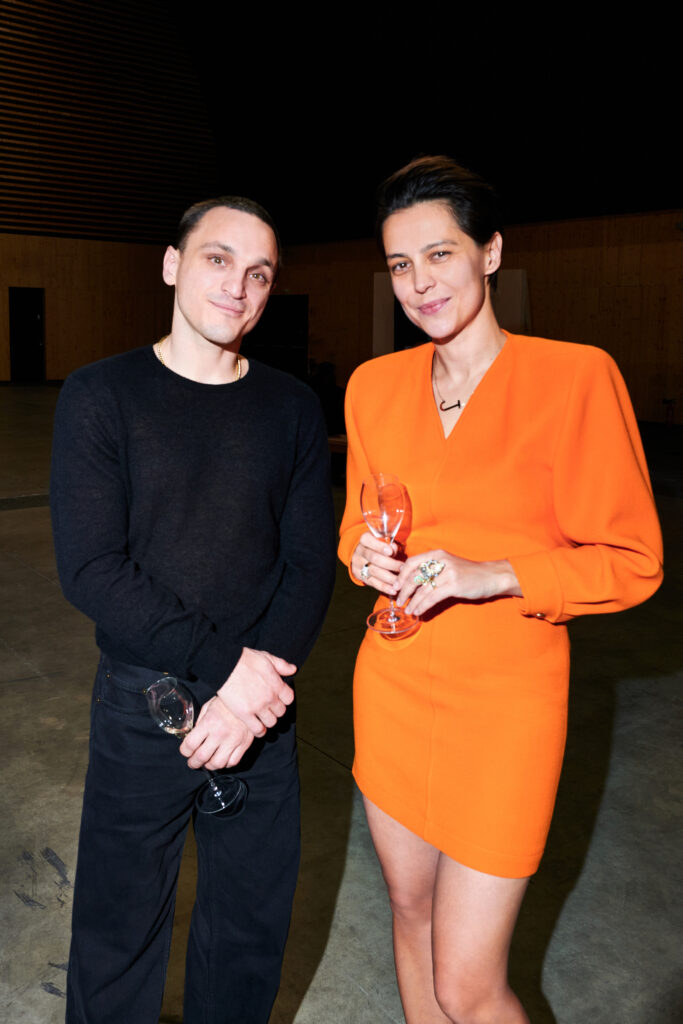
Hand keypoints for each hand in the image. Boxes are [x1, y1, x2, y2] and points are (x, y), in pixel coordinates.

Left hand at [179, 696, 252, 769]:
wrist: (249, 697)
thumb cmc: (226, 702)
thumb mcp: (208, 707)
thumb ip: (200, 723)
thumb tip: (193, 736)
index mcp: (209, 723)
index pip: (190, 745)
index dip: (184, 751)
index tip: (185, 751)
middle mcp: (220, 733)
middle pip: (201, 757)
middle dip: (194, 763)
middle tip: (193, 762)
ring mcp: (233, 740)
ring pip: (218, 764)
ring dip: (209, 766)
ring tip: (207, 762)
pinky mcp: (244, 744)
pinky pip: (233, 762)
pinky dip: (226, 764)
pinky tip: (222, 759)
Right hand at [216, 647, 295, 736]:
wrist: (226, 664)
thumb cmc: (244, 659)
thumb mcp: (266, 657)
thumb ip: (281, 665)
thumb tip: (293, 669)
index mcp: (276, 684)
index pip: (289, 699)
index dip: (283, 699)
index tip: (278, 698)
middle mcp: (270, 697)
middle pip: (281, 712)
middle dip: (276, 710)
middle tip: (268, 708)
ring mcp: (258, 707)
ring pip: (271, 722)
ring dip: (268, 720)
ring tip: (262, 717)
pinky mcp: (245, 714)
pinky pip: (258, 729)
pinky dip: (259, 731)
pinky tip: (257, 727)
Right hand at [350, 531, 402, 595]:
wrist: (363, 555)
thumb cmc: (378, 546)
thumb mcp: (383, 541)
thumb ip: (389, 544)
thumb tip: (394, 550)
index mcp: (364, 540)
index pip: (368, 540)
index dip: (379, 546)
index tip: (390, 552)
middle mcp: (359, 552)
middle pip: (374, 558)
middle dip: (390, 564)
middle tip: (403, 568)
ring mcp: (358, 565)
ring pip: (374, 572)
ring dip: (389, 578)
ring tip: (401, 582)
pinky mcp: (360, 576)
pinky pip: (373, 583)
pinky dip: (384, 587)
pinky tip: (393, 591)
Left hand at [395, 550, 521, 616]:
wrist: (491, 576)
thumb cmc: (468, 573)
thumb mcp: (448, 565)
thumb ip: (431, 570)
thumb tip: (410, 582)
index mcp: (437, 554)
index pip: (411, 562)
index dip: (401, 576)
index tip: (395, 586)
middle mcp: (440, 561)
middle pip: (414, 576)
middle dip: (403, 590)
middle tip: (398, 600)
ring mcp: (447, 572)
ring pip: (422, 589)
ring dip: (412, 602)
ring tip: (408, 610)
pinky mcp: (454, 585)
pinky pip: (432, 597)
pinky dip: (423, 606)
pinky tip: (419, 611)